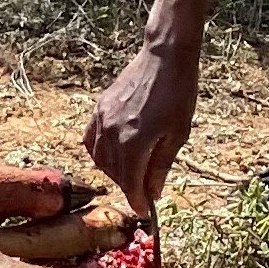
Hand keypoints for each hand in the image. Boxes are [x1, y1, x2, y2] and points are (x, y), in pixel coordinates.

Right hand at [87, 38, 198, 214]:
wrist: (165, 58)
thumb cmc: (178, 94)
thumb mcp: (178, 134)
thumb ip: (161, 166)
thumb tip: (153, 192)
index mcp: (134, 143)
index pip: (129, 183)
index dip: (137, 200)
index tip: (144, 209)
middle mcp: (112, 134)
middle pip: (114, 173)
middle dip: (127, 186)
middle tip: (144, 190)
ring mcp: (102, 120)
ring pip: (99, 158)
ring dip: (113, 171)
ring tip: (131, 172)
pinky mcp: (99, 108)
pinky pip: (90, 139)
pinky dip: (98, 152)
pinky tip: (111, 154)